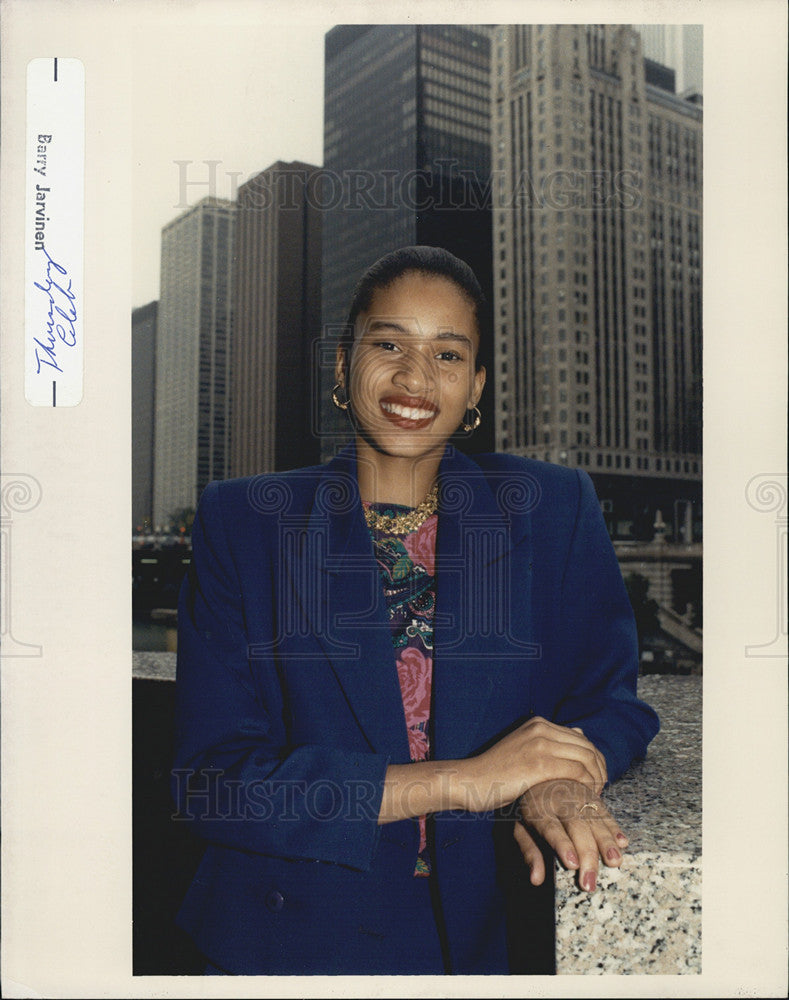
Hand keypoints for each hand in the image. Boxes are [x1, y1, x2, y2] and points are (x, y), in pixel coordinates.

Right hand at [457, 717, 606, 812]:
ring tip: (592, 795)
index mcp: (538, 723)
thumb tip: (580, 733)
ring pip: (586, 758)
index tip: (595, 780)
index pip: (581, 738)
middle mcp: (541, 728)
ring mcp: (540, 743)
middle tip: (598, 790)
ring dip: (596, 779)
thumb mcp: (524, 748)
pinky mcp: (539, 763)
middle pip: (587, 747)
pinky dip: (586, 785)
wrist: (471, 780)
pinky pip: (577, 771)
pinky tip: (583, 797)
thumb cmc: (497, 772)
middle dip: (599, 770)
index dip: (594, 760)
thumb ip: (550, 740)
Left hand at [513, 779, 627, 891]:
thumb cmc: (532, 809)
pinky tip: (622, 843)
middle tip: (590, 881)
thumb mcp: (521, 827)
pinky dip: (614, 828)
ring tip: (614, 862)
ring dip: (606, 842)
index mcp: (539, 810)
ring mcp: (578, 797)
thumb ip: (529, 852)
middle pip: (576, 827)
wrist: (545, 773)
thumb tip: (536, 880)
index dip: (563, 845)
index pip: (551, 828)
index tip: (573, 865)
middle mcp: (560, 802)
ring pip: (594, 819)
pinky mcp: (593, 795)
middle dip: (586, 854)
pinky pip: (605, 812)